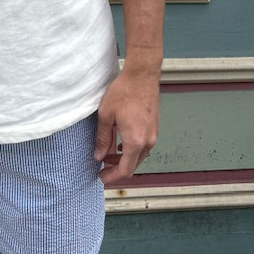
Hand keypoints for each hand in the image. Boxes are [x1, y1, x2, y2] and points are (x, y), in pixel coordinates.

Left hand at [94, 67, 158, 188]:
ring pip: (138, 155)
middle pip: (133, 165)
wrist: (142, 75)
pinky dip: (131, 149)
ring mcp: (153, 134)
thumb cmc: (124, 92)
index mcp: (135, 141)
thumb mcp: (106, 116)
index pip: (125, 169)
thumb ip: (102, 138)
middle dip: (116, 168)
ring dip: (123, 158)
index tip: (102, 178)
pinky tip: (120, 143)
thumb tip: (99, 156)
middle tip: (102, 168)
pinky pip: (142, 145)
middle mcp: (148, 141)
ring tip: (107, 153)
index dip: (112, 177)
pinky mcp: (154, 127)